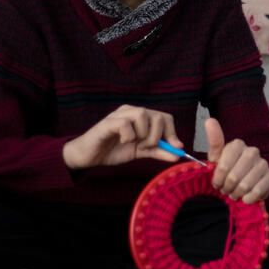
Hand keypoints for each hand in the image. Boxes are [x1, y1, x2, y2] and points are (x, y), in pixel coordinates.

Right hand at [63, 105, 180, 169]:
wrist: (89, 156)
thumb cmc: (113, 150)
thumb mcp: (141, 152)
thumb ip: (159, 151)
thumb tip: (178, 155)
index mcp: (142, 117)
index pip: (165, 117)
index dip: (172, 133)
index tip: (174, 148)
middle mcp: (132, 111)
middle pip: (157, 116)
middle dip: (157, 136)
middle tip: (146, 147)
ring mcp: (120, 115)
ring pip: (143, 115)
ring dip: (144, 135)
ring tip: (135, 144)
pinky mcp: (108, 122)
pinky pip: (126, 123)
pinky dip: (129, 135)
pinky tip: (122, 141)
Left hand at [205, 118, 268, 203]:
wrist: (243, 184)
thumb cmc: (227, 170)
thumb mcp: (216, 158)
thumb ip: (214, 141)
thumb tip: (209, 120)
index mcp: (237, 145)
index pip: (223, 165)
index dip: (218, 178)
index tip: (216, 183)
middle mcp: (252, 151)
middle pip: (234, 176)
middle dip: (227, 187)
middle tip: (225, 190)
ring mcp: (263, 163)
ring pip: (246, 184)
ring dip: (237, 193)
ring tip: (234, 194)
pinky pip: (258, 190)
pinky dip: (249, 197)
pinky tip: (246, 198)